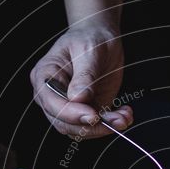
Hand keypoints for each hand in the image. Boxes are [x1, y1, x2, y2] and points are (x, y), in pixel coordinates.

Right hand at [30, 22, 132, 136]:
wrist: (102, 38)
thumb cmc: (90, 38)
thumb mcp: (89, 50)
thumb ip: (84, 75)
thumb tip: (78, 98)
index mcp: (44, 76)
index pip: (52, 103)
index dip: (71, 113)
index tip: (93, 115)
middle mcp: (52, 95)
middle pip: (64, 123)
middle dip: (91, 126)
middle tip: (116, 120)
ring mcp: (69, 106)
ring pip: (80, 130)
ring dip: (104, 128)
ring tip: (124, 117)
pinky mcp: (85, 111)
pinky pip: (94, 127)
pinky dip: (111, 125)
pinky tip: (124, 115)